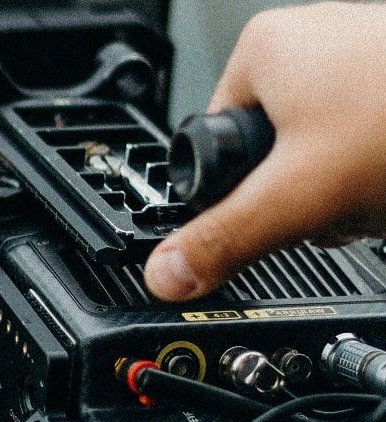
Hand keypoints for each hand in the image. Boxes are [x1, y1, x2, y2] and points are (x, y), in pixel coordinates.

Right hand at [144, 2, 385, 300]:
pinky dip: (382, 170)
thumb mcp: (301, 198)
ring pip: (324, 153)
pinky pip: (369, 141)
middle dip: (302, 196)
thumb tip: (164, 275)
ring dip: (346, 189)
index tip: (272, 210)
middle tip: (334, 202)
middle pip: (271, 155)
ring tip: (377, 188)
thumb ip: (224, 240)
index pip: (213, 147)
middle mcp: (312, 38)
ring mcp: (363, 54)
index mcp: (266, 51)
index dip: (240, 194)